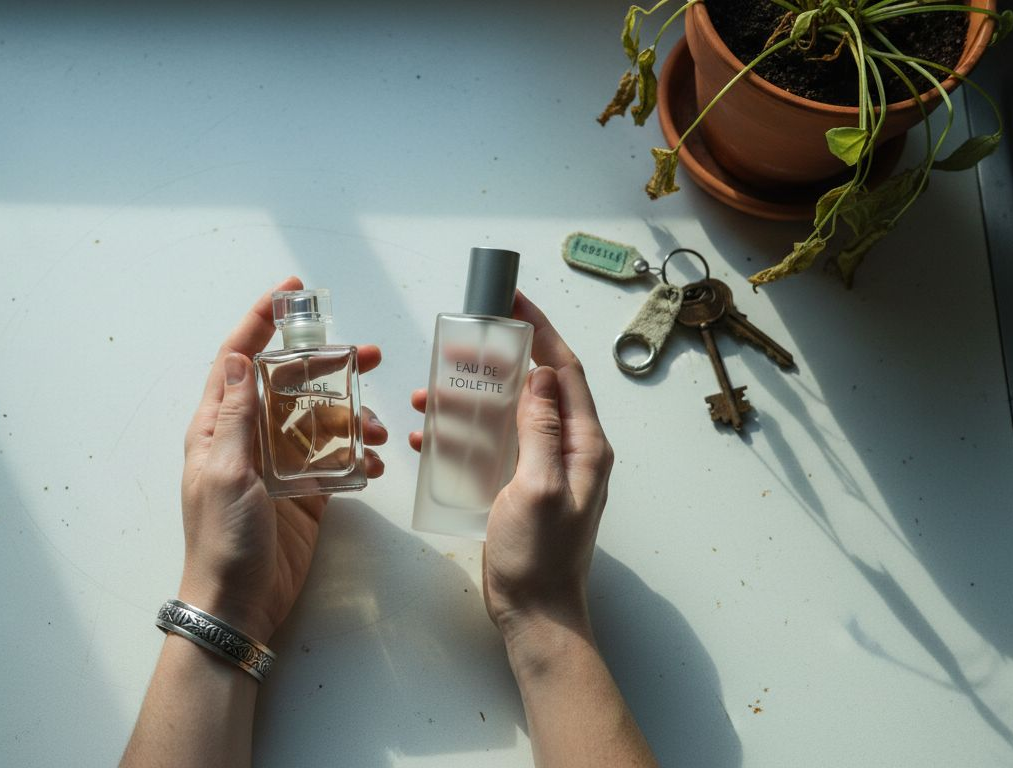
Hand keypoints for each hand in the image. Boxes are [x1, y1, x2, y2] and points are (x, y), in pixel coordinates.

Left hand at [178, 276, 385, 643]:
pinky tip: (372, 464)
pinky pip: (336, 462)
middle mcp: (249, 439)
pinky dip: (356, 459)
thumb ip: (234, 416)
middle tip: (372, 354)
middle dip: (330, 367)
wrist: (239, 607)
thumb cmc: (222, 540)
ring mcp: (279, 467)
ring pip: (321, 422)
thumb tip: (236, 358)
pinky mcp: (306, 495)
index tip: (290, 292)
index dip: (260, 322)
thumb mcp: (225, 472)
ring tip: (375, 432)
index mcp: (218, 428)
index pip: (237, 360)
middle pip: (291, 385)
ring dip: (351, 418)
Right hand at [410, 290, 612, 637]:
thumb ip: (543, 431)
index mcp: (585, 445)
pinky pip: (490, 447)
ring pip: (505, 415)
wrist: (535, 615)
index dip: (540, 330)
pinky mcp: (519, 487)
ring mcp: (543, 468)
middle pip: (532, 386)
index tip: (512, 300)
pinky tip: (427, 437)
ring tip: (427, 391)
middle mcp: (569, 449)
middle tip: (458, 343)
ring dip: (468, 399)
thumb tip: (541, 376)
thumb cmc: (541, 558)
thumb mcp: (540, 489)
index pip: (565, 370)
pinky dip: (461, 436)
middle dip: (494, 361)